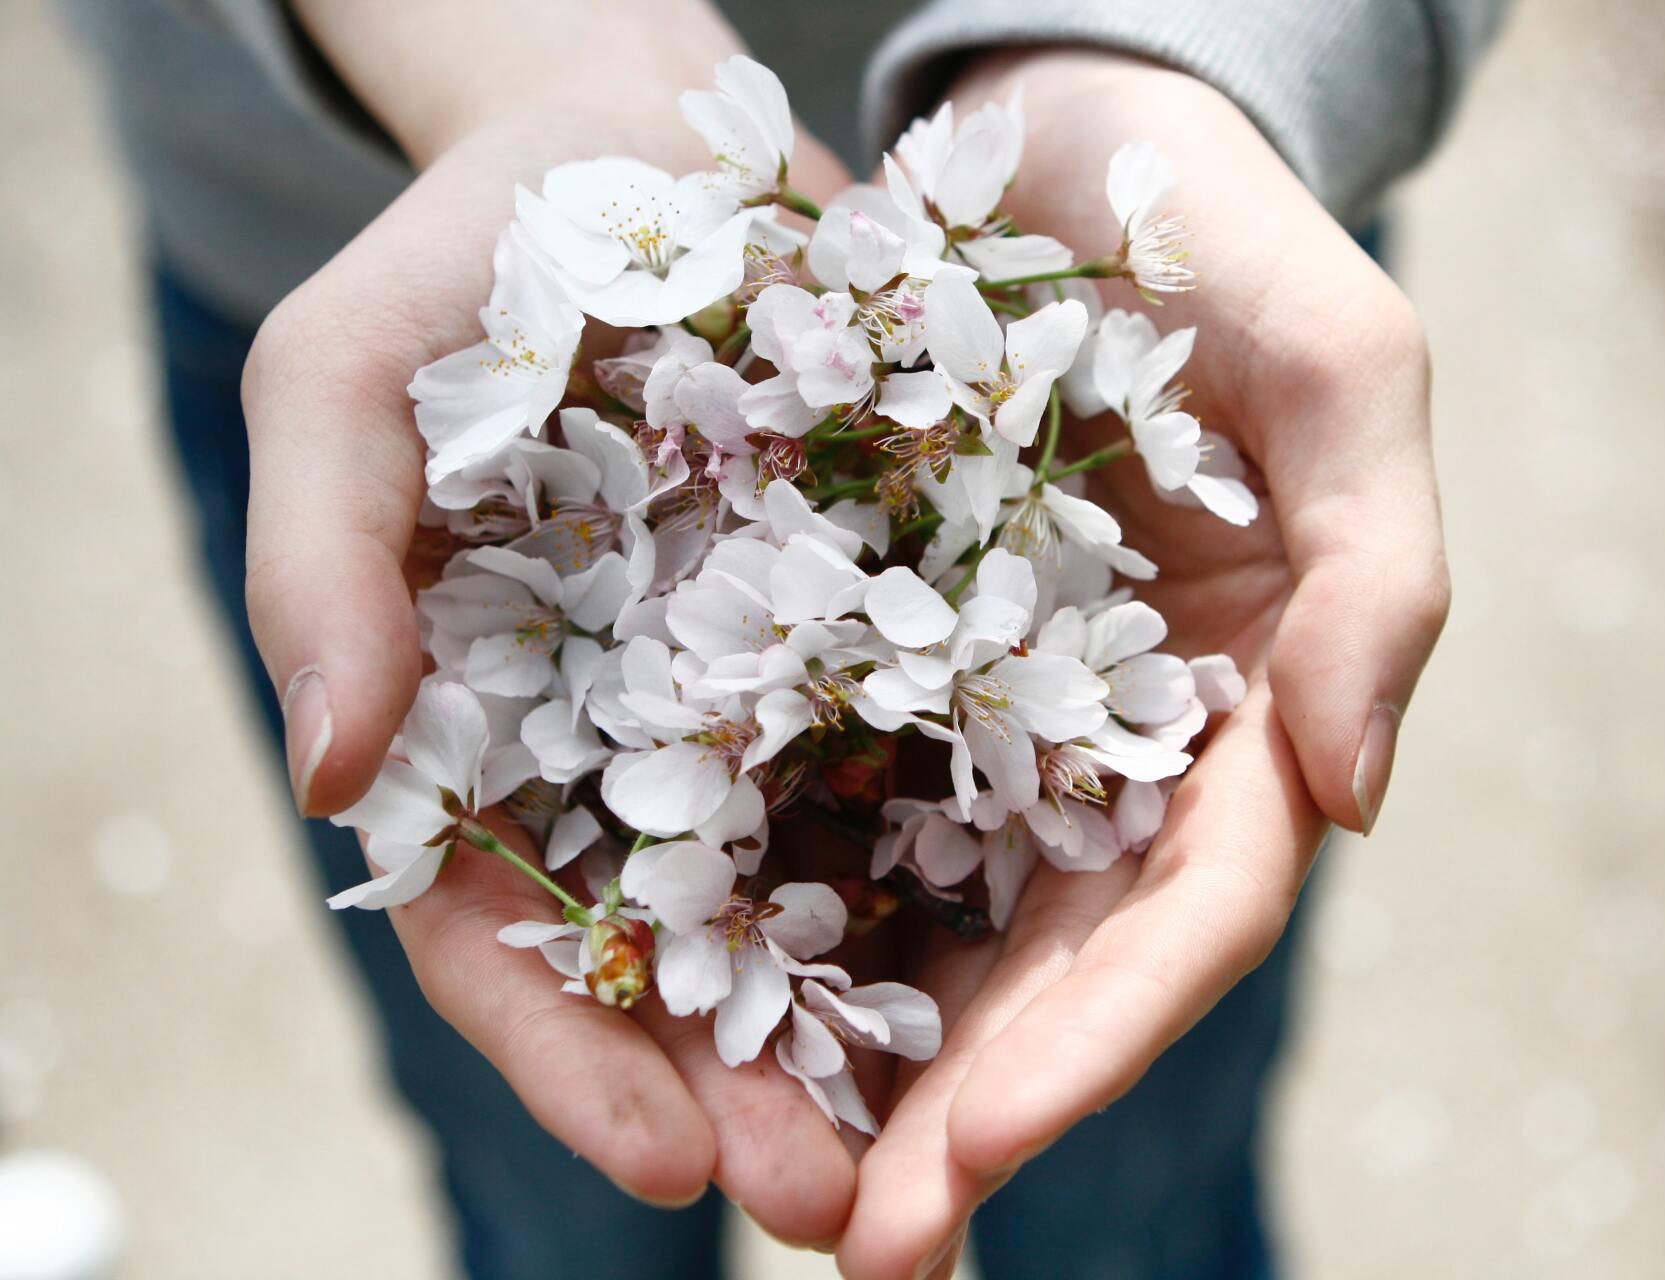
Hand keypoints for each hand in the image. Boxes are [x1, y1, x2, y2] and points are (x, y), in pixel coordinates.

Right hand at [241, 0, 866, 1243]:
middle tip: (840, 1213)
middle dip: (749, 1095)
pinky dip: (974, 863)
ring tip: (962, 1143)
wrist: (636, 147)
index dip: (569, 1056)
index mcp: (481, 735)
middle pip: (676, 959)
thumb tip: (333, 771)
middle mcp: (626, 747)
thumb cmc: (465, 265)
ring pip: (815, 896)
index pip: (499, 937)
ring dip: (879, 1034)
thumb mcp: (345, 382)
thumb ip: (320, 567)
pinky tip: (1050, 946)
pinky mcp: (881, 625)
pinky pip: (931, 758)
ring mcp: (757, 697)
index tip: (664, 1163)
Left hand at [835, 52, 1448, 1277]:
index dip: (1097, 1045)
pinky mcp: (879, 658)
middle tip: (848, 1242)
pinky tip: (698, 1005)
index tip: (976, 1150)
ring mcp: (997, 714)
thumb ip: (1380, 570)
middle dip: (966, 1111)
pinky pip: (828, 802)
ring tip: (759, 1181)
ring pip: (940, 922)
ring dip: (862, 1064)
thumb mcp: (1339, 361)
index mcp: (1247, 706)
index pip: (1190, 916)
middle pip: (1056, 966)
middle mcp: (1122, 743)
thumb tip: (1354, 799)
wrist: (1062, 141)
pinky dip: (779, 913)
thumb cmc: (1217, 234)